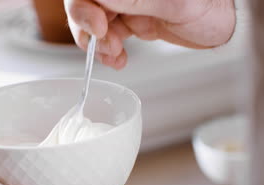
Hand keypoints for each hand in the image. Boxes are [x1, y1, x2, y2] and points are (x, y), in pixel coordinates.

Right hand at [65, 0, 235, 68]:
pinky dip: (107, 53)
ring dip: (99, 45)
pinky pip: (105, 37)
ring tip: (114, 55)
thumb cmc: (206, 2)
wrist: (219, 23)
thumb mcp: (172, 3)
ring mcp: (123, 5)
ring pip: (92, 23)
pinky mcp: (127, 21)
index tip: (98, 26)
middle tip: (107, 44)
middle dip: (89, 28)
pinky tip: (117, 59)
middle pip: (85, 6)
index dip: (83, 7)